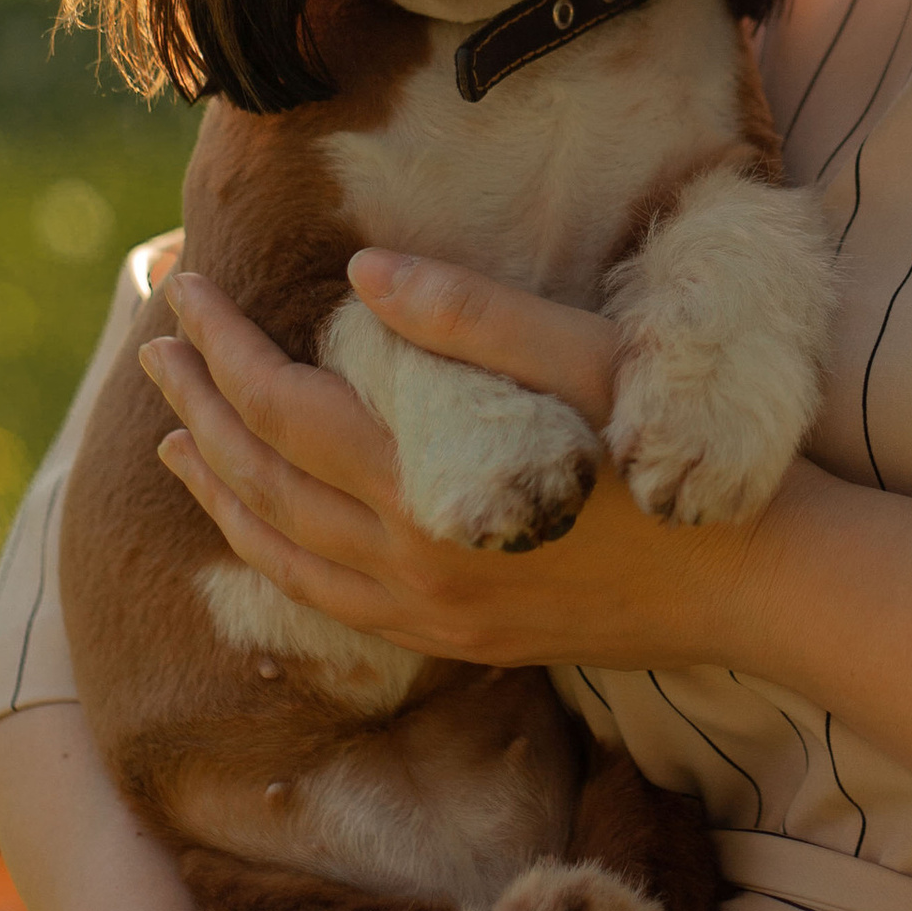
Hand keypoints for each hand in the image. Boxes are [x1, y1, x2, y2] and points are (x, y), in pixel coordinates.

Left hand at [141, 256, 782, 674]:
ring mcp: (428, 614)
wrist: (757, 585)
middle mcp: (409, 565)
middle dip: (197, 408)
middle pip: (260, 481)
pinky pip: (325, 602)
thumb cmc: (677, 453)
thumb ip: (470, 314)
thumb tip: (360, 269)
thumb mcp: (586, 357)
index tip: (185, 287)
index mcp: (429, 486)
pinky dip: (269, 555)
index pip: (281, 407)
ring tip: (175, 439)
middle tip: (154, 344)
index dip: (221, 345)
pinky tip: (260, 526)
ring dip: (217, 489)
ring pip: (278, 554)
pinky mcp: (454, 641)